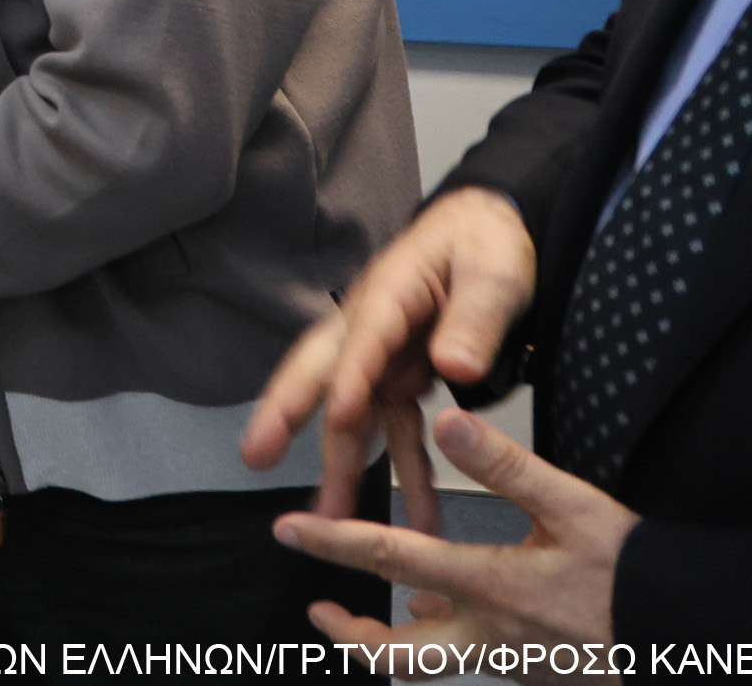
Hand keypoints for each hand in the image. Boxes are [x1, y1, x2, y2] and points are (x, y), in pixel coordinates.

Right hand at [244, 186, 535, 521]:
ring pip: (351, 414)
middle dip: (286, 414)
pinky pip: (398, 430)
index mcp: (391, 292)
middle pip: (318, 370)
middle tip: (256, 455)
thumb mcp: (496, 273)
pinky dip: (404, 471)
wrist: (491, 231)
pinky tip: (416, 516)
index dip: (349, 376)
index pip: (365, 338)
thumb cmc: (486, 243)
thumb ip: (476, 320)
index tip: (338, 415)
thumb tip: (456, 369)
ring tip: (333, 520)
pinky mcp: (402, 378)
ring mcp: (383, 356)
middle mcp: (372, 327)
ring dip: (341, 465)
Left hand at [272, 409, 631, 649]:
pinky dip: (450, 636)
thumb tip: (453, 420)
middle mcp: (495, 637)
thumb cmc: (640, 574)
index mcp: (495, 587)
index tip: (286, 530)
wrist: (699, 636)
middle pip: (402, 657)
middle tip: (318, 613)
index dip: (334, 543)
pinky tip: (447, 609)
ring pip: (437, 664)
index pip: (393, 560)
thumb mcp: (578, 507)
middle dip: (352, 637)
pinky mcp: (537, 674)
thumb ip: (510, 467)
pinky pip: (476, 658)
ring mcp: (516, 664)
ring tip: (372, 616)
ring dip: (398, 642)